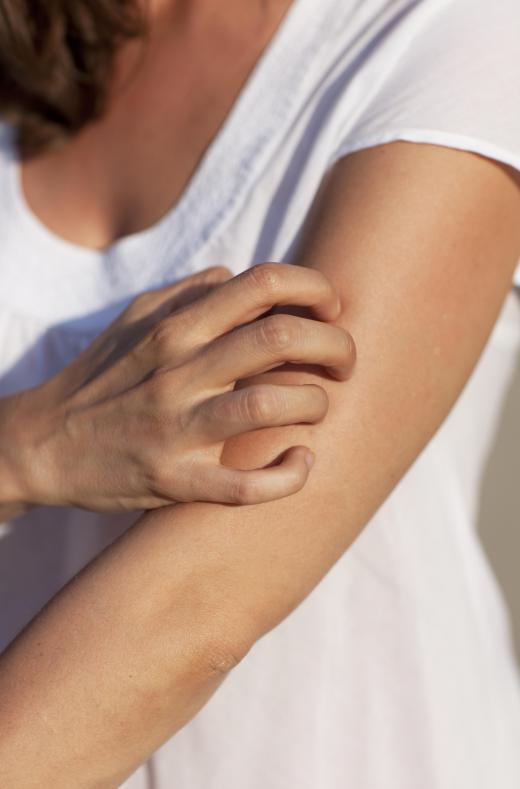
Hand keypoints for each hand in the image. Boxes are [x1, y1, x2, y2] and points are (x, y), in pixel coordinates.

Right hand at [3, 263, 354, 510]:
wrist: (43, 444)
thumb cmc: (100, 378)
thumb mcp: (132, 320)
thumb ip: (186, 294)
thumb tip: (236, 276)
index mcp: (174, 327)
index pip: (262, 284)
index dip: (314, 288)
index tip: (331, 309)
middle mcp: (178, 370)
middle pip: (281, 339)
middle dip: (335, 345)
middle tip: (345, 361)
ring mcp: (176, 428)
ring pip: (272, 404)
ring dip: (315, 403)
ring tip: (317, 407)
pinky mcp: (174, 481)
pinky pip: (245, 486)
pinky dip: (289, 476)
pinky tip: (302, 463)